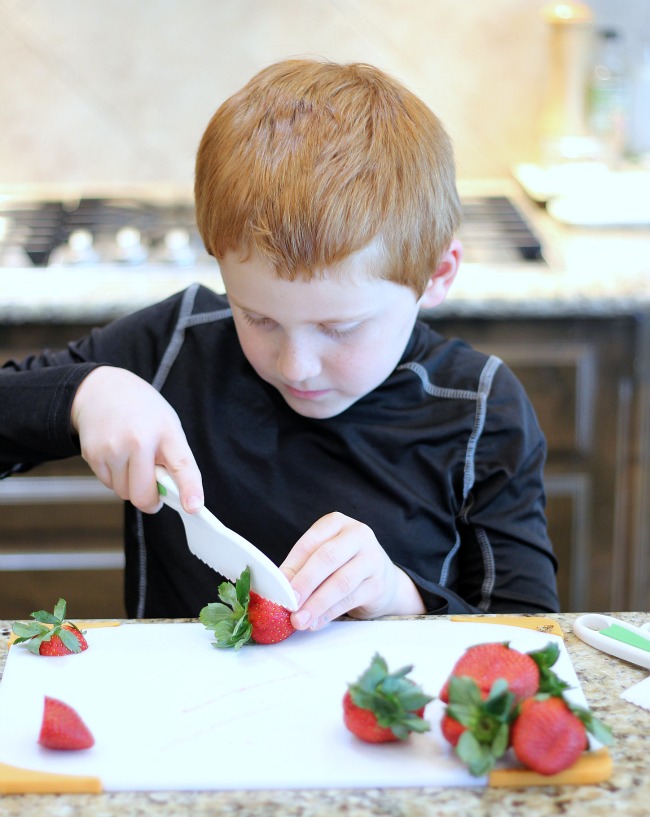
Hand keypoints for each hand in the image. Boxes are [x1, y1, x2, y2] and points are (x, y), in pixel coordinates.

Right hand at [71, 366, 202, 513]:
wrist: (100, 389)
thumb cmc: (142, 412)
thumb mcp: (167, 424)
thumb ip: (173, 458)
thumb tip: (174, 497)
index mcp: (166, 431)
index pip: (182, 465)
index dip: (190, 489)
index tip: (194, 508)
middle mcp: (139, 440)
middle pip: (143, 495)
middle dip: (150, 500)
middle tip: (154, 492)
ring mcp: (113, 448)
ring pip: (125, 493)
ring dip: (131, 486)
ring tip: (132, 459)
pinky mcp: (93, 455)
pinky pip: (109, 485)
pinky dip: (115, 478)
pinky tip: (116, 455)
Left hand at [280, 512, 424, 630]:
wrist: (382, 577)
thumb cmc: (343, 563)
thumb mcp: (322, 556)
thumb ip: (301, 567)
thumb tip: (278, 587)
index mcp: (336, 522)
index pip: (309, 543)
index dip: (292, 566)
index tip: (277, 588)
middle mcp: (357, 535)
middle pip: (327, 558)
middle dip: (305, 583)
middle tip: (289, 604)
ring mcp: (372, 558)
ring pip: (341, 582)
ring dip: (317, 604)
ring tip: (300, 620)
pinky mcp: (378, 584)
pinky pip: (350, 599)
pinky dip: (330, 613)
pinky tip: (316, 622)